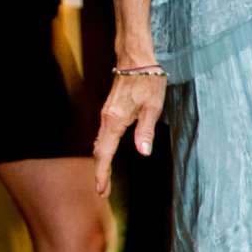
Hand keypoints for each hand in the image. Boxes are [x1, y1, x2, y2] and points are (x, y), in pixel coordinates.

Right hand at [91, 72, 166, 195]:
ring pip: (99, 143)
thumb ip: (146, 131)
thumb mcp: (153, 107)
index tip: (101, 190)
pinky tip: (108, 156)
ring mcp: (106, 114)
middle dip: (100, 172)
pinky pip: (102, 135)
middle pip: (98, 151)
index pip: (105, 153)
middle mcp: (106, 119)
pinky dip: (103, 149)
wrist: (136, 59)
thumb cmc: (148, 81)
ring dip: (100, 162)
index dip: (102, 173)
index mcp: (115, 120)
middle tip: (102, 191)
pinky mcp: (110, 111)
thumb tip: (143, 152)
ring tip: (104, 179)